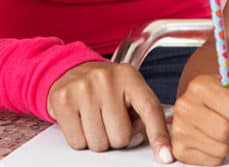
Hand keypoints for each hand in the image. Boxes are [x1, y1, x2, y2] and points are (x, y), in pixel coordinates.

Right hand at [47, 62, 172, 162]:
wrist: (71, 71)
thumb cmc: (105, 88)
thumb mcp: (128, 91)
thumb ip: (143, 114)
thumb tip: (161, 146)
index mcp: (129, 76)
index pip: (149, 109)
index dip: (158, 135)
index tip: (165, 156)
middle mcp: (106, 79)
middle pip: (121, 137)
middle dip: (116, 138)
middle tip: (109, 122)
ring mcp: (83, 88)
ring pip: (99, 143)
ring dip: (98, 139)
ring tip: (95, 120)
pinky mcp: (63, 100)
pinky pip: (77, 142)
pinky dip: (80, 139)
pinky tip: (80, 120)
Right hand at [170, 68, 228, 165]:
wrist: (202, 107)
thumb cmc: (221, 98)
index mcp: (198, 87)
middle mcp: (183, 107)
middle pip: (226, 131)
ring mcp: (179, 129)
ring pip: (221, 149)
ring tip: (223, 131)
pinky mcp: (180, 150)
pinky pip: (213, 160)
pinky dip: (219, 154)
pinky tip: (213, 140)